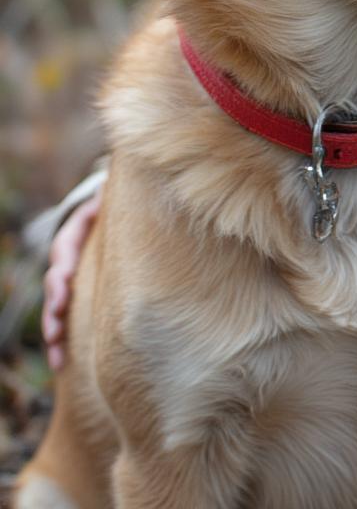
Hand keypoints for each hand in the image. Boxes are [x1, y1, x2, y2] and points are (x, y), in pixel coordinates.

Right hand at [42, 193, 100, 369]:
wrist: (102, 220)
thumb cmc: (108, 211)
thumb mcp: (105, 202)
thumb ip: (105, 199)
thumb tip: (108, 187)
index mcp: (72, 239)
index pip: (63, 253)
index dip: (63, 268)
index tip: (64, 282)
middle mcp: (65, 264)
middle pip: (54, 288)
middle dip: (54, 310)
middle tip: (56, 330)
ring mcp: (67, 284)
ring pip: (55, 311)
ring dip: (54, 333)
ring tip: (57, 354)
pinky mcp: (74, 299)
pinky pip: (64, 322)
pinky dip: (61, 343)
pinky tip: (60, 364)